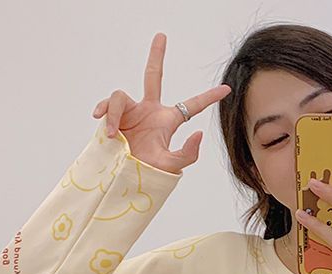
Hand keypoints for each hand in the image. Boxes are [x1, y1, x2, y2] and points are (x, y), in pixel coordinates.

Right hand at [91, 32, 230, 174]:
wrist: (124, 179)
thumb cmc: (149, 173)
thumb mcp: (172, 166)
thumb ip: (188, 153)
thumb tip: (198, 133)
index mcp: (168, 121)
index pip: (192, 105)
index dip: (209, 97)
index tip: (227, 89)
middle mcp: (150, 110)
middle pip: (153, 77)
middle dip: (156, 56)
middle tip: (161, 36)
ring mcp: (131, 111)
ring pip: (121, 96)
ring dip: (113, 114)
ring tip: (113, 135)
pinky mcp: (113, 114)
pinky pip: (108, 104)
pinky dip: (105, 114)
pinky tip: (105, 129)